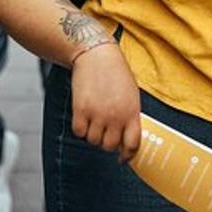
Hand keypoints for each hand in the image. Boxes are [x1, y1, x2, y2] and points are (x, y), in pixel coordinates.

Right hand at [70, 43, 142, 163]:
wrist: (96, 55)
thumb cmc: (116, 73)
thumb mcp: (131, 94)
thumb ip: (130, 116)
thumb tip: (126, 138)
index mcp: (132, 112)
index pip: (133, 144)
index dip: (127, 154)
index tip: (122, 157)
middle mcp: (116, 116)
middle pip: (109, 146)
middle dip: (107, 141)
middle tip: (104, 131)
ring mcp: (98, 114)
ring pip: (93, 140)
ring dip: (92, 134)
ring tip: (94, 119)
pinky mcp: (80, 110)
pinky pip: (79, 132)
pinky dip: (80, 127)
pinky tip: (83, 115)